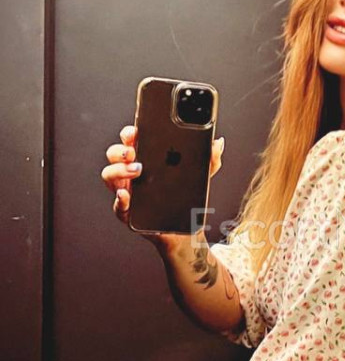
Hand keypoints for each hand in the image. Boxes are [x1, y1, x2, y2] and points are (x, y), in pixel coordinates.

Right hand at [101, 124, 224, 230]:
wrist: (185, 229)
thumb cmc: (186, 198)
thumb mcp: (201, 176)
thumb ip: (210, 159)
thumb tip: (217, 143)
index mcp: (145, 158)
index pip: (131, 140)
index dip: (130, 133)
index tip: (135, 131)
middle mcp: (131, 172)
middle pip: (114, 154)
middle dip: (120, 149)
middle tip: (132, 151)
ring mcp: (127, 190)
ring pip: (110, 175)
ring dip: (119, 170)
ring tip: (137, 170)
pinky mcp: (127, 211)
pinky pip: (117, 204)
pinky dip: (120, 199)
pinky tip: (127, 195)